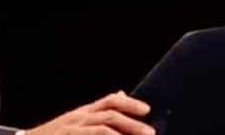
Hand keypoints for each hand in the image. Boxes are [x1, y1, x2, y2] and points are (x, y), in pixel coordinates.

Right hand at [25, 90, 153, 134]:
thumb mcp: (75, 122)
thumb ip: (97, 112)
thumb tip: (121, 94)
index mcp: (83, 113)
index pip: (109, 100)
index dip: (129, 103)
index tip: (147, 110)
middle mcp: (79, 117)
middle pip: (111, 112)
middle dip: (133, 122)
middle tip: (151, 132)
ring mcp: (73, 128)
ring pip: (105, 125)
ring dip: (126, 131)